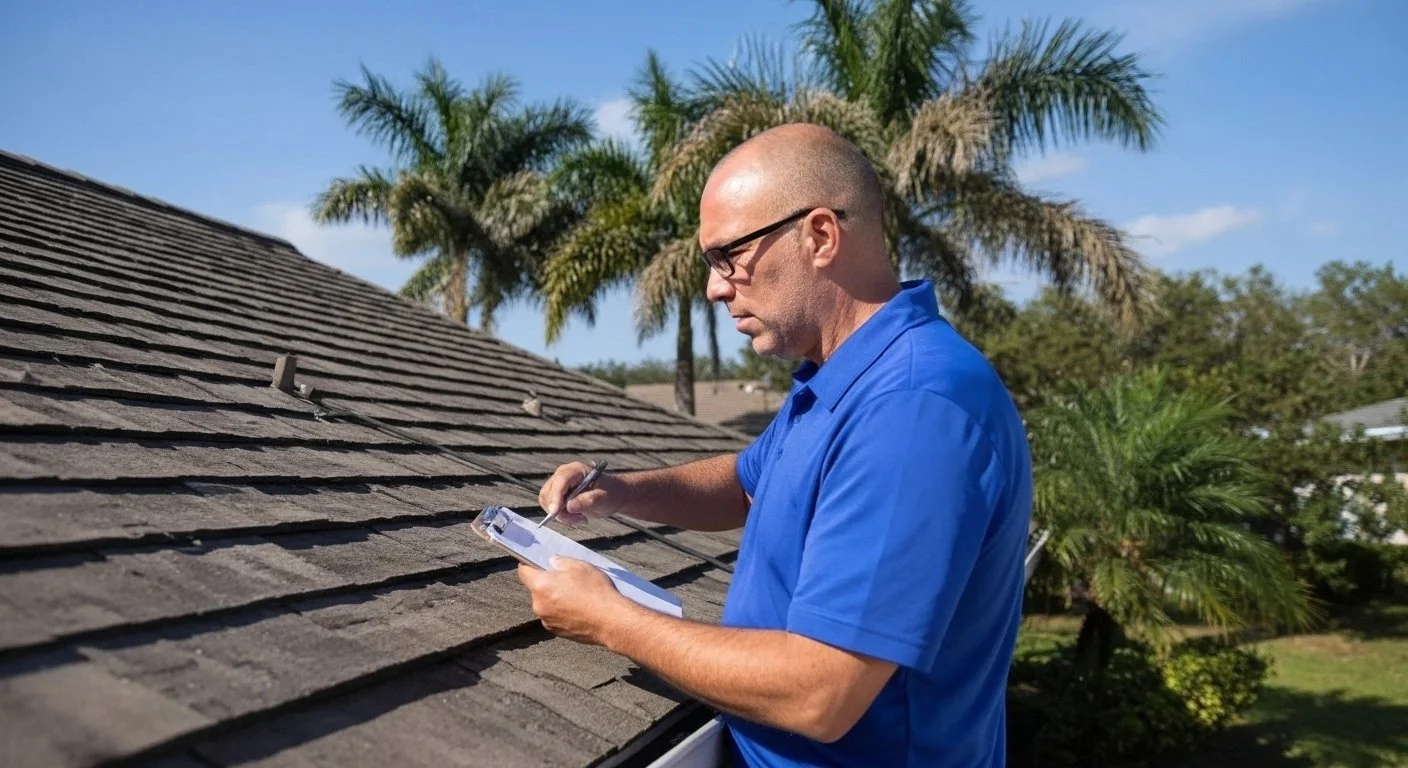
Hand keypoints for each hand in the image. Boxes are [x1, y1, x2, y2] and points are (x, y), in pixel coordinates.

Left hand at [517, 557, 634, 645]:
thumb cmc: (596, 591)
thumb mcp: (580, 566)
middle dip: (548, 583)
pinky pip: (554, 617)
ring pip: (546, 604)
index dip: (529, 565)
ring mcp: (546, 620)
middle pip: (536, 589)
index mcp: (541, 585)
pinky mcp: (556, 632)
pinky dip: (562, 612)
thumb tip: (552, 563)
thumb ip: (561, 562)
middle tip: (567, 580)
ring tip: (577, 597)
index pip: (524, 571)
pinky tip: (579, 609)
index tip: (537, 563)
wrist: (611, 621)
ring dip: (555, 599)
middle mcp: (538, 604)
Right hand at [539, 462, 619, 526]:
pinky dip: (561, 516)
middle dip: (559, 509)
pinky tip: (576, 516)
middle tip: (578, 519)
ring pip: (546, 501)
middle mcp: (564, 474)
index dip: (556, 496)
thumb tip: (569, 507)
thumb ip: (587, 501)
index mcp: (576, 470)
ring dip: (561, 515)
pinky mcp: (556, 494)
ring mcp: (558, 484)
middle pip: (549, 492)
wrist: (612, 495)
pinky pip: (550, 507)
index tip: (555, 512)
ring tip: (580, 517)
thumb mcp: (603, 498)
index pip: (561, 481)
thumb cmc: (610, 493)